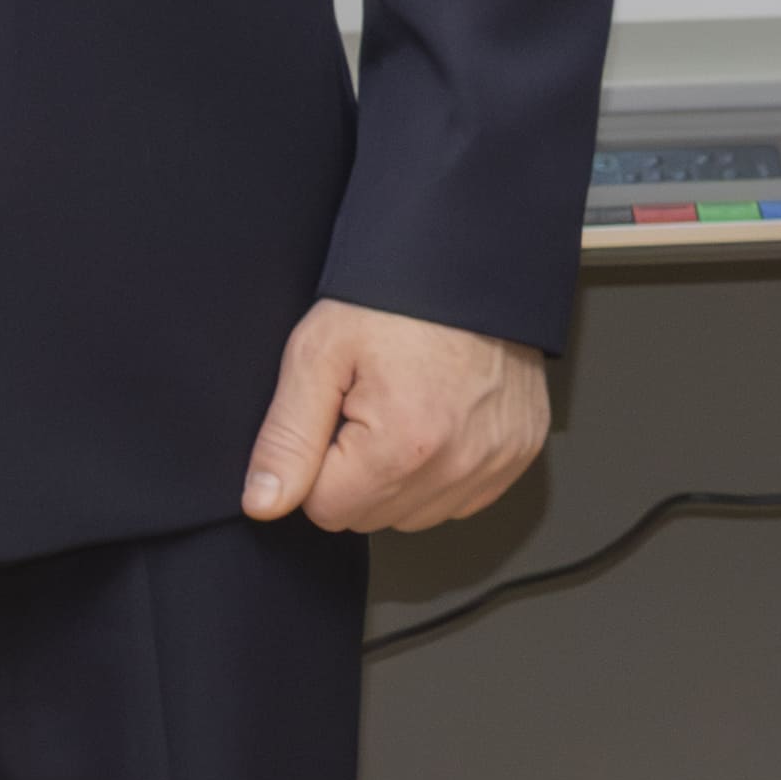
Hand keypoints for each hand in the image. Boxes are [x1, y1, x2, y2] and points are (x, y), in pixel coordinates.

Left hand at [245, 302, 553, 533]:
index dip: (318, 461)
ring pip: (415, 514)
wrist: (471, 263)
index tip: (338, 411)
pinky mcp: (517, 455)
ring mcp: (495, 463)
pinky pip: (460, 497)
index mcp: (404, 445)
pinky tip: (439, 419)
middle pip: (372, 516)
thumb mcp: (318, 354)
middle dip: (358, 472)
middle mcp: (458, 465)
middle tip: (370, 403)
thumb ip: (286, 437)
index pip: (326, 508)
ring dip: (400, 475)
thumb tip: (263, 503)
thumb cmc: (396, 299)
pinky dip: (442, 469)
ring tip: (407, 408)